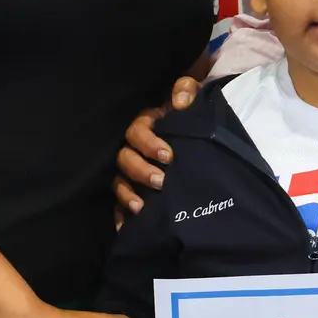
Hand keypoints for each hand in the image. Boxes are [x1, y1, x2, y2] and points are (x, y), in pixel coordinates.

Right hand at [112, 77, 199, 223]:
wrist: (199, 141)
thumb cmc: (191, 118)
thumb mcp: (191, 99)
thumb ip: (187, 91)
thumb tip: (180, 102)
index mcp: (145, 125)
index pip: (137, 131)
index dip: (148, 143)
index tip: (169, 155)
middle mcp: (133, 148)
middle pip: (124, 158)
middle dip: (140, 170)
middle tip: (161, 181)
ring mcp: (130, 171)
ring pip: (118, 181)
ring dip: (127, 193)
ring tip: (141, 206)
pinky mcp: (133, 190)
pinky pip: (119, 204)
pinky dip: (120, 215)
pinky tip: (124, 227)